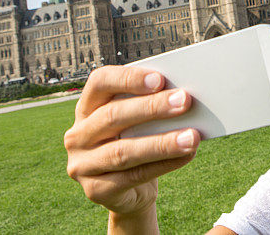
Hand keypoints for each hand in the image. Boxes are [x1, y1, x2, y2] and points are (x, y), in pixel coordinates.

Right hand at [64, 65, 199, 219]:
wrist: (129, 190)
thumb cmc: (137, 142)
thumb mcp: (138, 122)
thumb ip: (150, 106)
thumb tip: (182, 96)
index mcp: (86, 107)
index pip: (100, 82)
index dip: (129, 79)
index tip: (160, 79)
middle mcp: (78, 134)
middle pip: (113, 115)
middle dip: (152, 107)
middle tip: (184, 101)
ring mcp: (82, 164)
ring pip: (124, 151)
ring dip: (162, 143)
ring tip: (192, 136)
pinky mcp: (95, 190)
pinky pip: (134, 175)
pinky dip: (164, 164)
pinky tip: (187, 155)